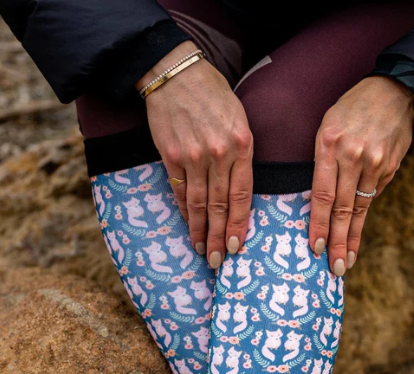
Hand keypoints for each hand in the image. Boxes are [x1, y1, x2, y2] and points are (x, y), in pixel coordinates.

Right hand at [136, 41, 253, 267]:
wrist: (176, 73)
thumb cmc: (213, 95)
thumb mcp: (239, 120)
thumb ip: (242, 154)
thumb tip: (239, 190)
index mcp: (241, 145)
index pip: (242, 196)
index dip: (238, 225)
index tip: (236, 247)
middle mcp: (218, 154)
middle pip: (220, 206)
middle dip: (219, 237)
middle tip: (217, 260)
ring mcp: (193, 156)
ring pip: (199, 203)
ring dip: (200, 230)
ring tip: (201, 250)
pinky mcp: (171, 155)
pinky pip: (179, 190)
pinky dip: (185, 211)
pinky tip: (188, 225)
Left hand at [309, 76, 413, 274]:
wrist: (396, 91)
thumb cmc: (352, 110)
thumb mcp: (328, 126)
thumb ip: (324, 163)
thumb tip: (320, 203)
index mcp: (329, 144)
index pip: (322, 194)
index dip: (319, 224)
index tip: (316, 247)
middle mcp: (352, 155)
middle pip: (343, 208)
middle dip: (337, 241)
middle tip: (334, 268)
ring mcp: (374, 163)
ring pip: (360, 208)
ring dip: (352, 238)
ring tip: (346, 261)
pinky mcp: (390, 168)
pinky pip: (373, 196)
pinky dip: (363, 218)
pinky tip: (356, 236)